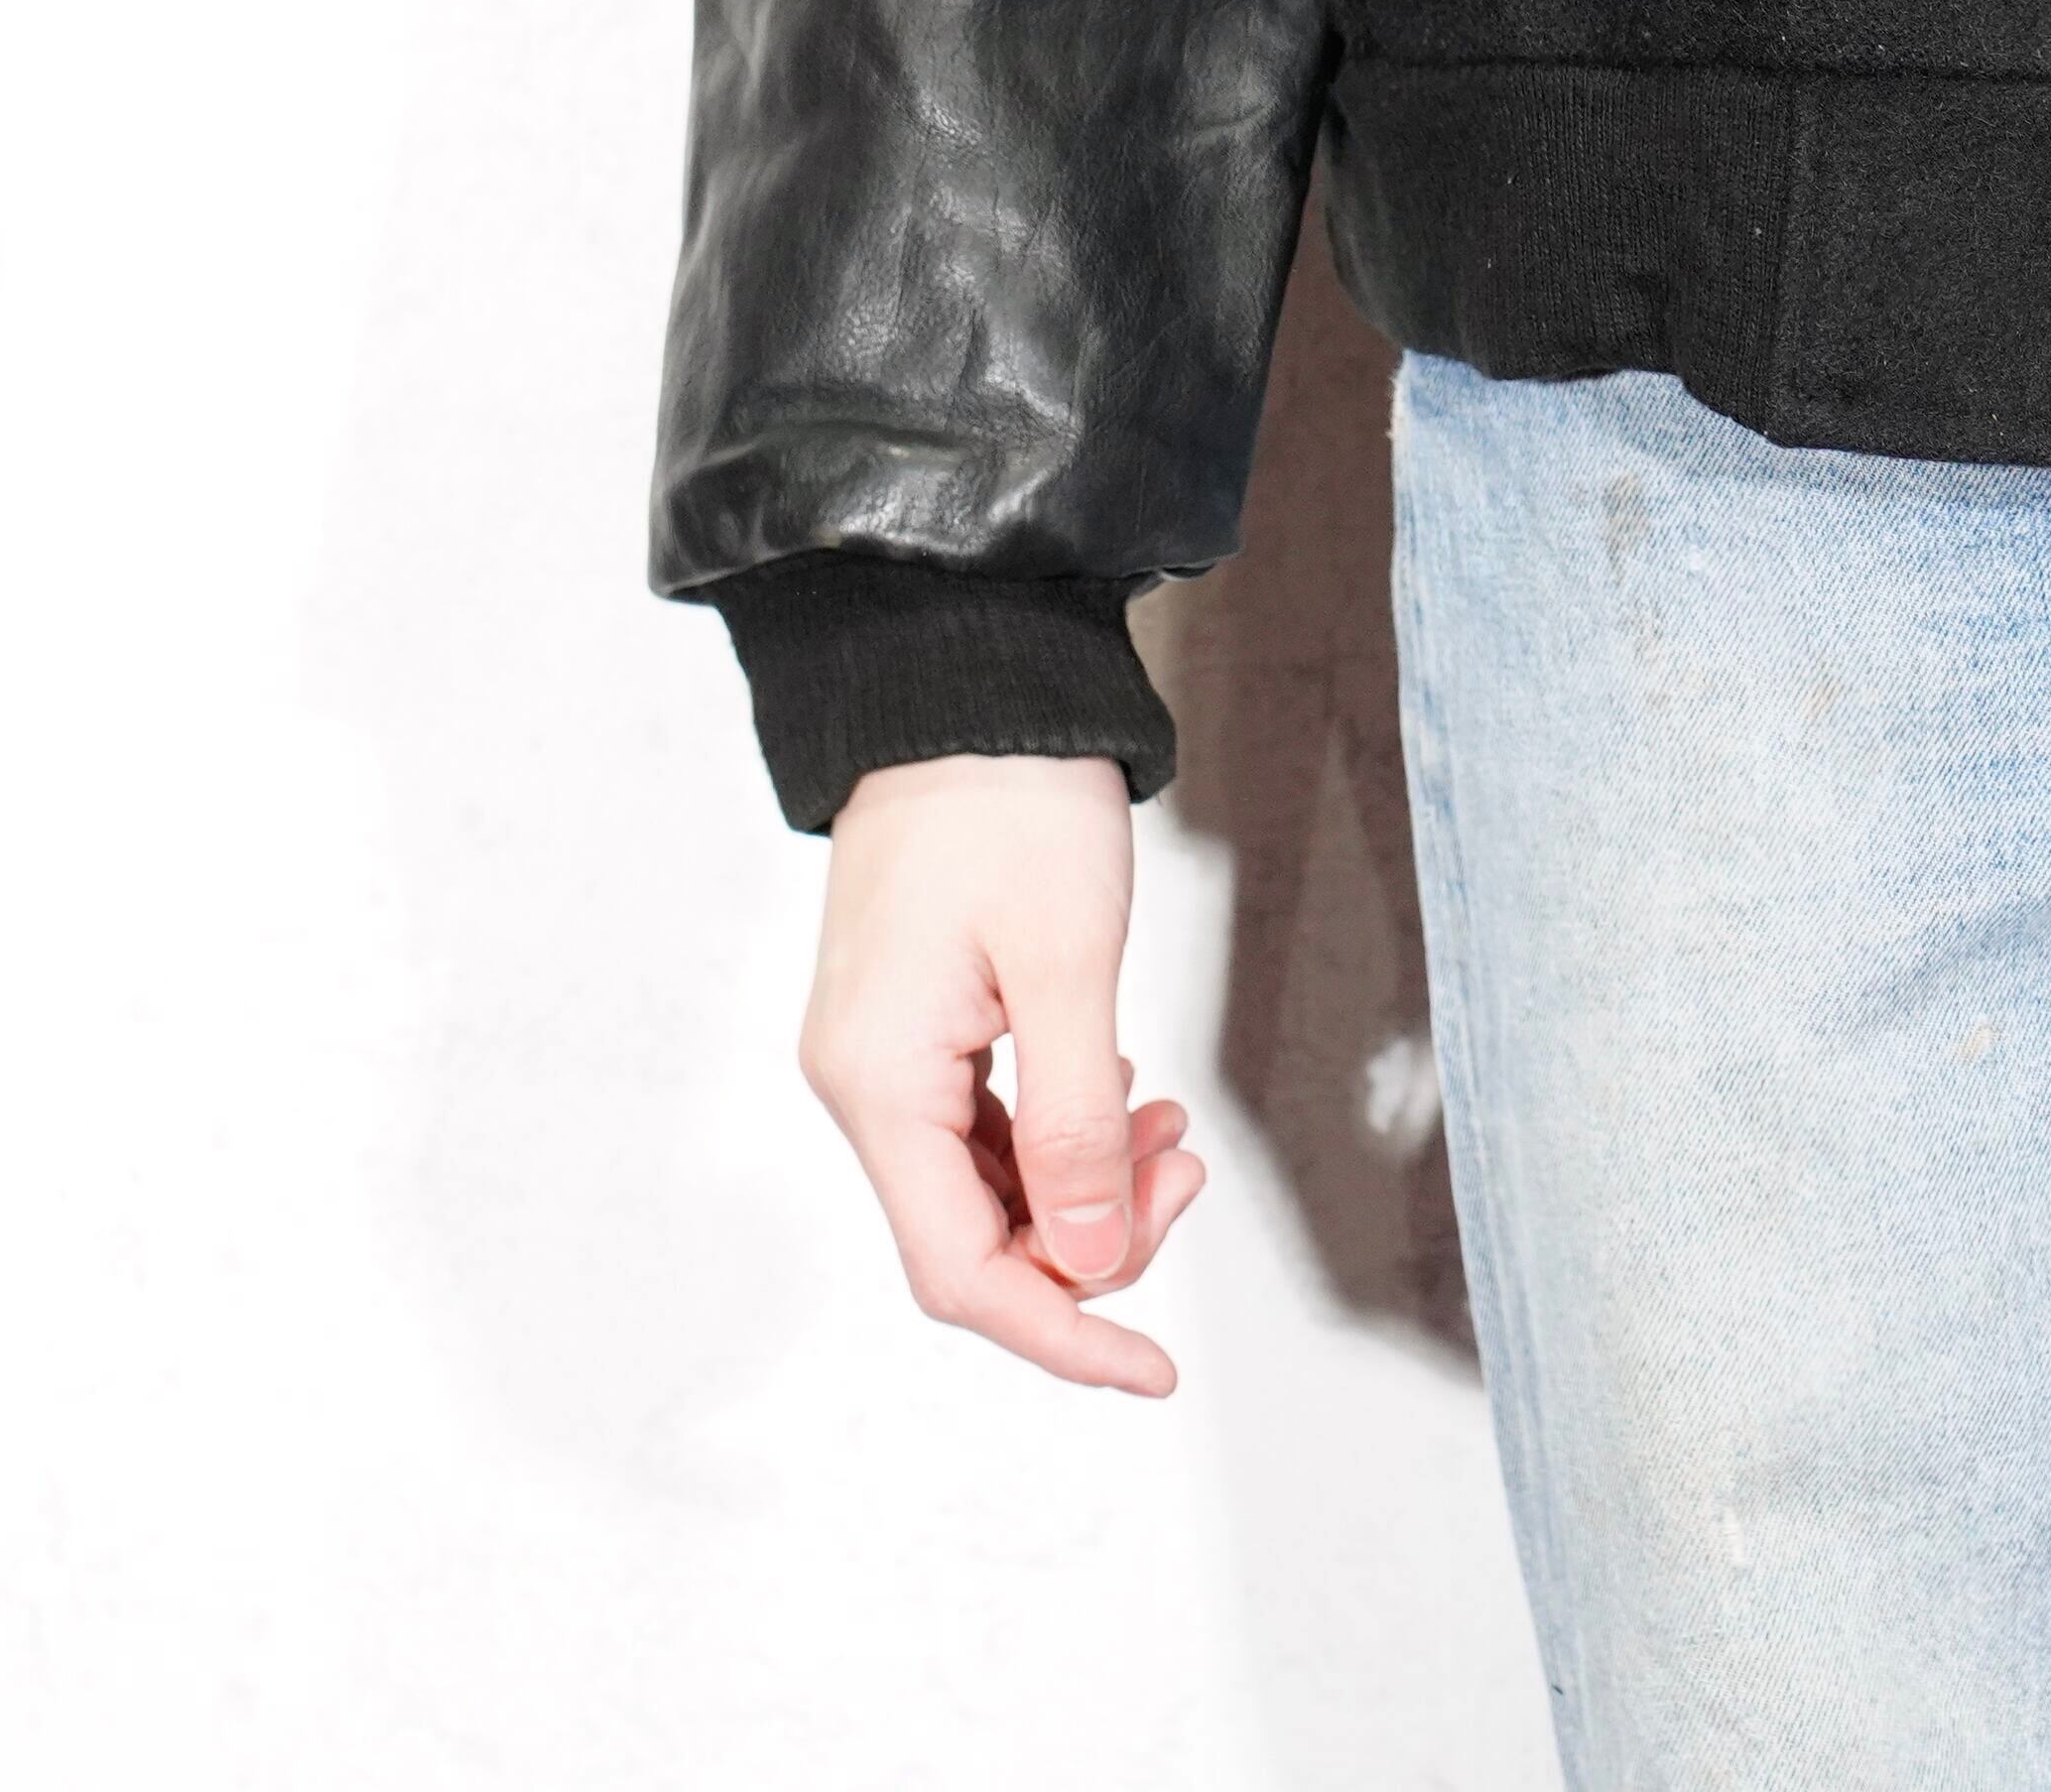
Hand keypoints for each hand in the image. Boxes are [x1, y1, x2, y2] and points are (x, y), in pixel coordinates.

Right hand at [799, 751, 1209, 1393]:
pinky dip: (1063, 1131)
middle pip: (975, 1238)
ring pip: (987, 1184)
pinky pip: (986, 1125)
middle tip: (1187, 1167)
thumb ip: (1076, 1121)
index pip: (962, 1273)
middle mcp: (863, 1083)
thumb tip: (1089, 1257)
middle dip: (1091, 1236)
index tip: (1153, 1370)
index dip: (1062, 1331)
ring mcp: (884, 1052)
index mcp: (878, 1084)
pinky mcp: (915, 1019)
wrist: (968, 679)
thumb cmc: (1014, 803)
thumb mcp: (1067, 963)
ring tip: (1173, 1130)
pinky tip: (1126, 1094)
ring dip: (1085, 1183)